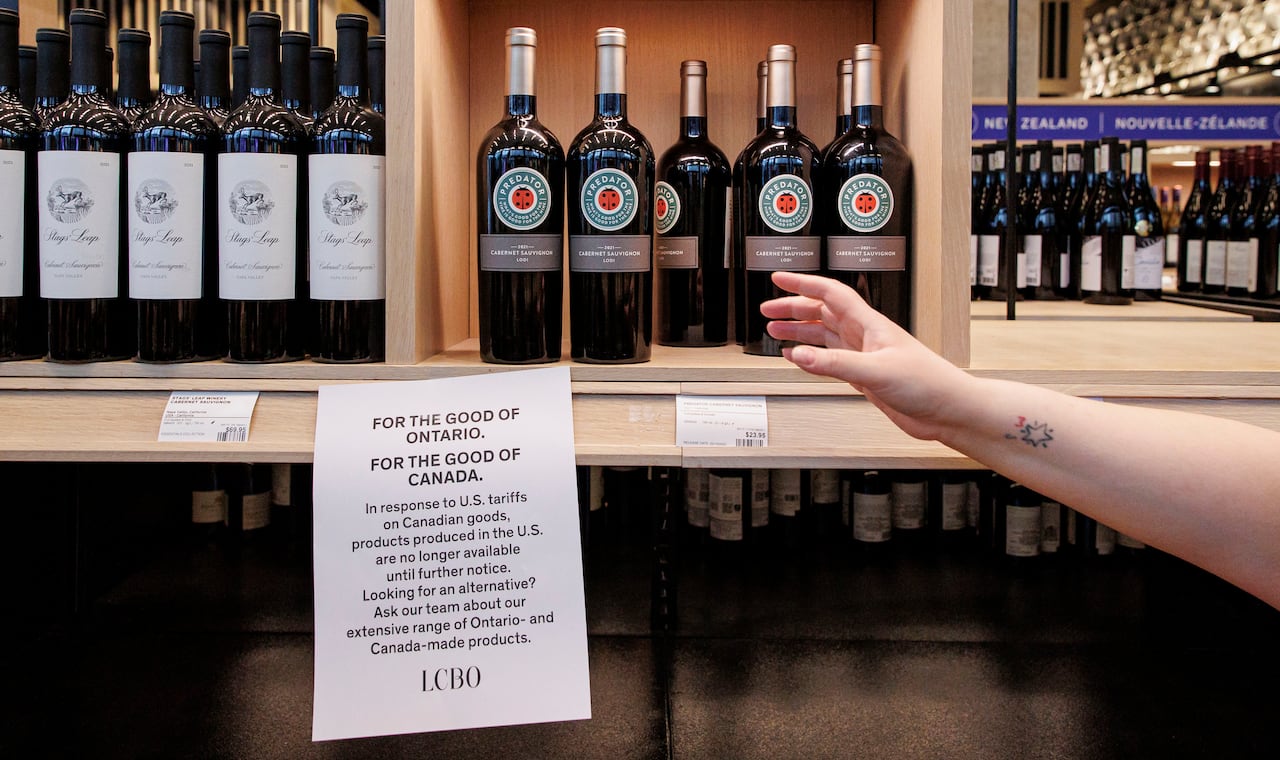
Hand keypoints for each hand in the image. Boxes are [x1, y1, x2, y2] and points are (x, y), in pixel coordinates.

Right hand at [761, 272, 976, 440]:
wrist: (948, 410)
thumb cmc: (929, 383)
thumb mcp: (877, 370)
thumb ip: (835, 363)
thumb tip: (799, 354)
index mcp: (869, 324)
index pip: (830, 294)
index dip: (803, 284)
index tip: (779, 278)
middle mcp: (864, 336)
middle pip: (822, 312)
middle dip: (793, 308)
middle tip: (768, 310)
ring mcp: (864, 355)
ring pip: (823, 335)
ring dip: (799, 330)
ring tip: (775, 330)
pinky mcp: (865, 375)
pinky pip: (829, 359)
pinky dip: (811, 357)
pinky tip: (799, 358)